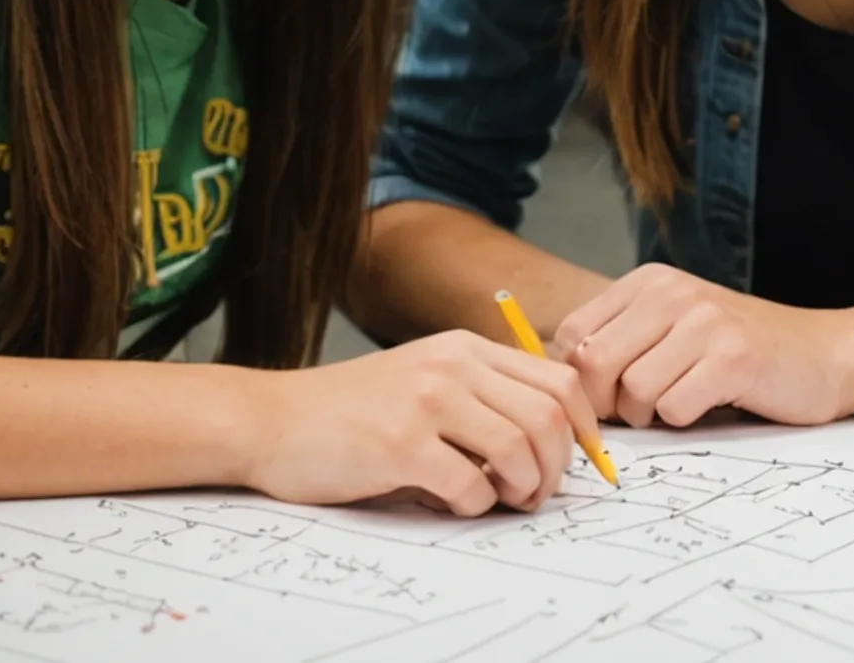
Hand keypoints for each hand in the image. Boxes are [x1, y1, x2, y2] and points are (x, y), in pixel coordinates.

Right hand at [237, 330, 601, 515]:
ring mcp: (425, 402)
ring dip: (523, 488)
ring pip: (519, 449)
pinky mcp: (399, 445)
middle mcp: (452, 366)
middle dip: (557, 467)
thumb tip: (551, 447)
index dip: (584, 428)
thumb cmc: (350, 411)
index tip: (578, 462)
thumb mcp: (424, 379)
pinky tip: (453, 502)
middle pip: (549, 417)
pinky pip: (470, 485)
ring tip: (503, 500)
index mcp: (465, 348)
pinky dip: (475, 505)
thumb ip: (481, 398)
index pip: (559, 381)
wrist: (269, 420)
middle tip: (536, 493)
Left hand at [551, 264, 853, 428]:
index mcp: (649, 283)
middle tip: (643, 411)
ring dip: (652, 415)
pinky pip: (675, 409)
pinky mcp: (733, 357)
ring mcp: (704, 322)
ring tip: (686, 400)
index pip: (570, 337)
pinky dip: (688, 420)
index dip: (580, 382)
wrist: (825, 355)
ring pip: (632, 392)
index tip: (609, 399)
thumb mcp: (673, 330)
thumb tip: (554, 388)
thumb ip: (619, 345)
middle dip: (608, 405)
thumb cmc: (740, 353)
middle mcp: (673, 292)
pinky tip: (715, 402)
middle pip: (592, 366)